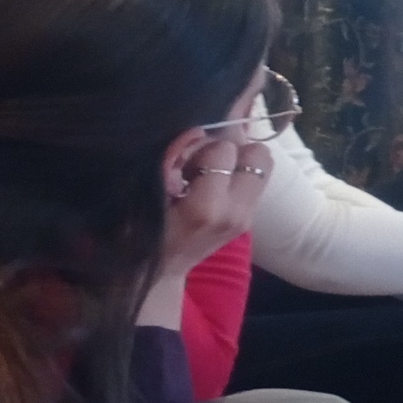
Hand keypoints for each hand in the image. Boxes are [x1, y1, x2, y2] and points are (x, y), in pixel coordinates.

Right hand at [156, 131, 272, 277]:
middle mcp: (236, 212)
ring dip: (237, 161)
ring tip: (208, 175)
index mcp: (207, 208)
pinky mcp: (250, 218)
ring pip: (263, 163)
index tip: (183, 163)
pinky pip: (257, 178)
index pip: (224, 150)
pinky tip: (212, 186)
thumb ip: (169, 162)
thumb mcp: (147, 195)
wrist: (157, 272)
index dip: (202, 147)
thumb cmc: (139, 233)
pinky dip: (238, 174)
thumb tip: (195, 130)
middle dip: (231, 150)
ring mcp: (247, 217)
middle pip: (259, 153)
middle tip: (202, 163)